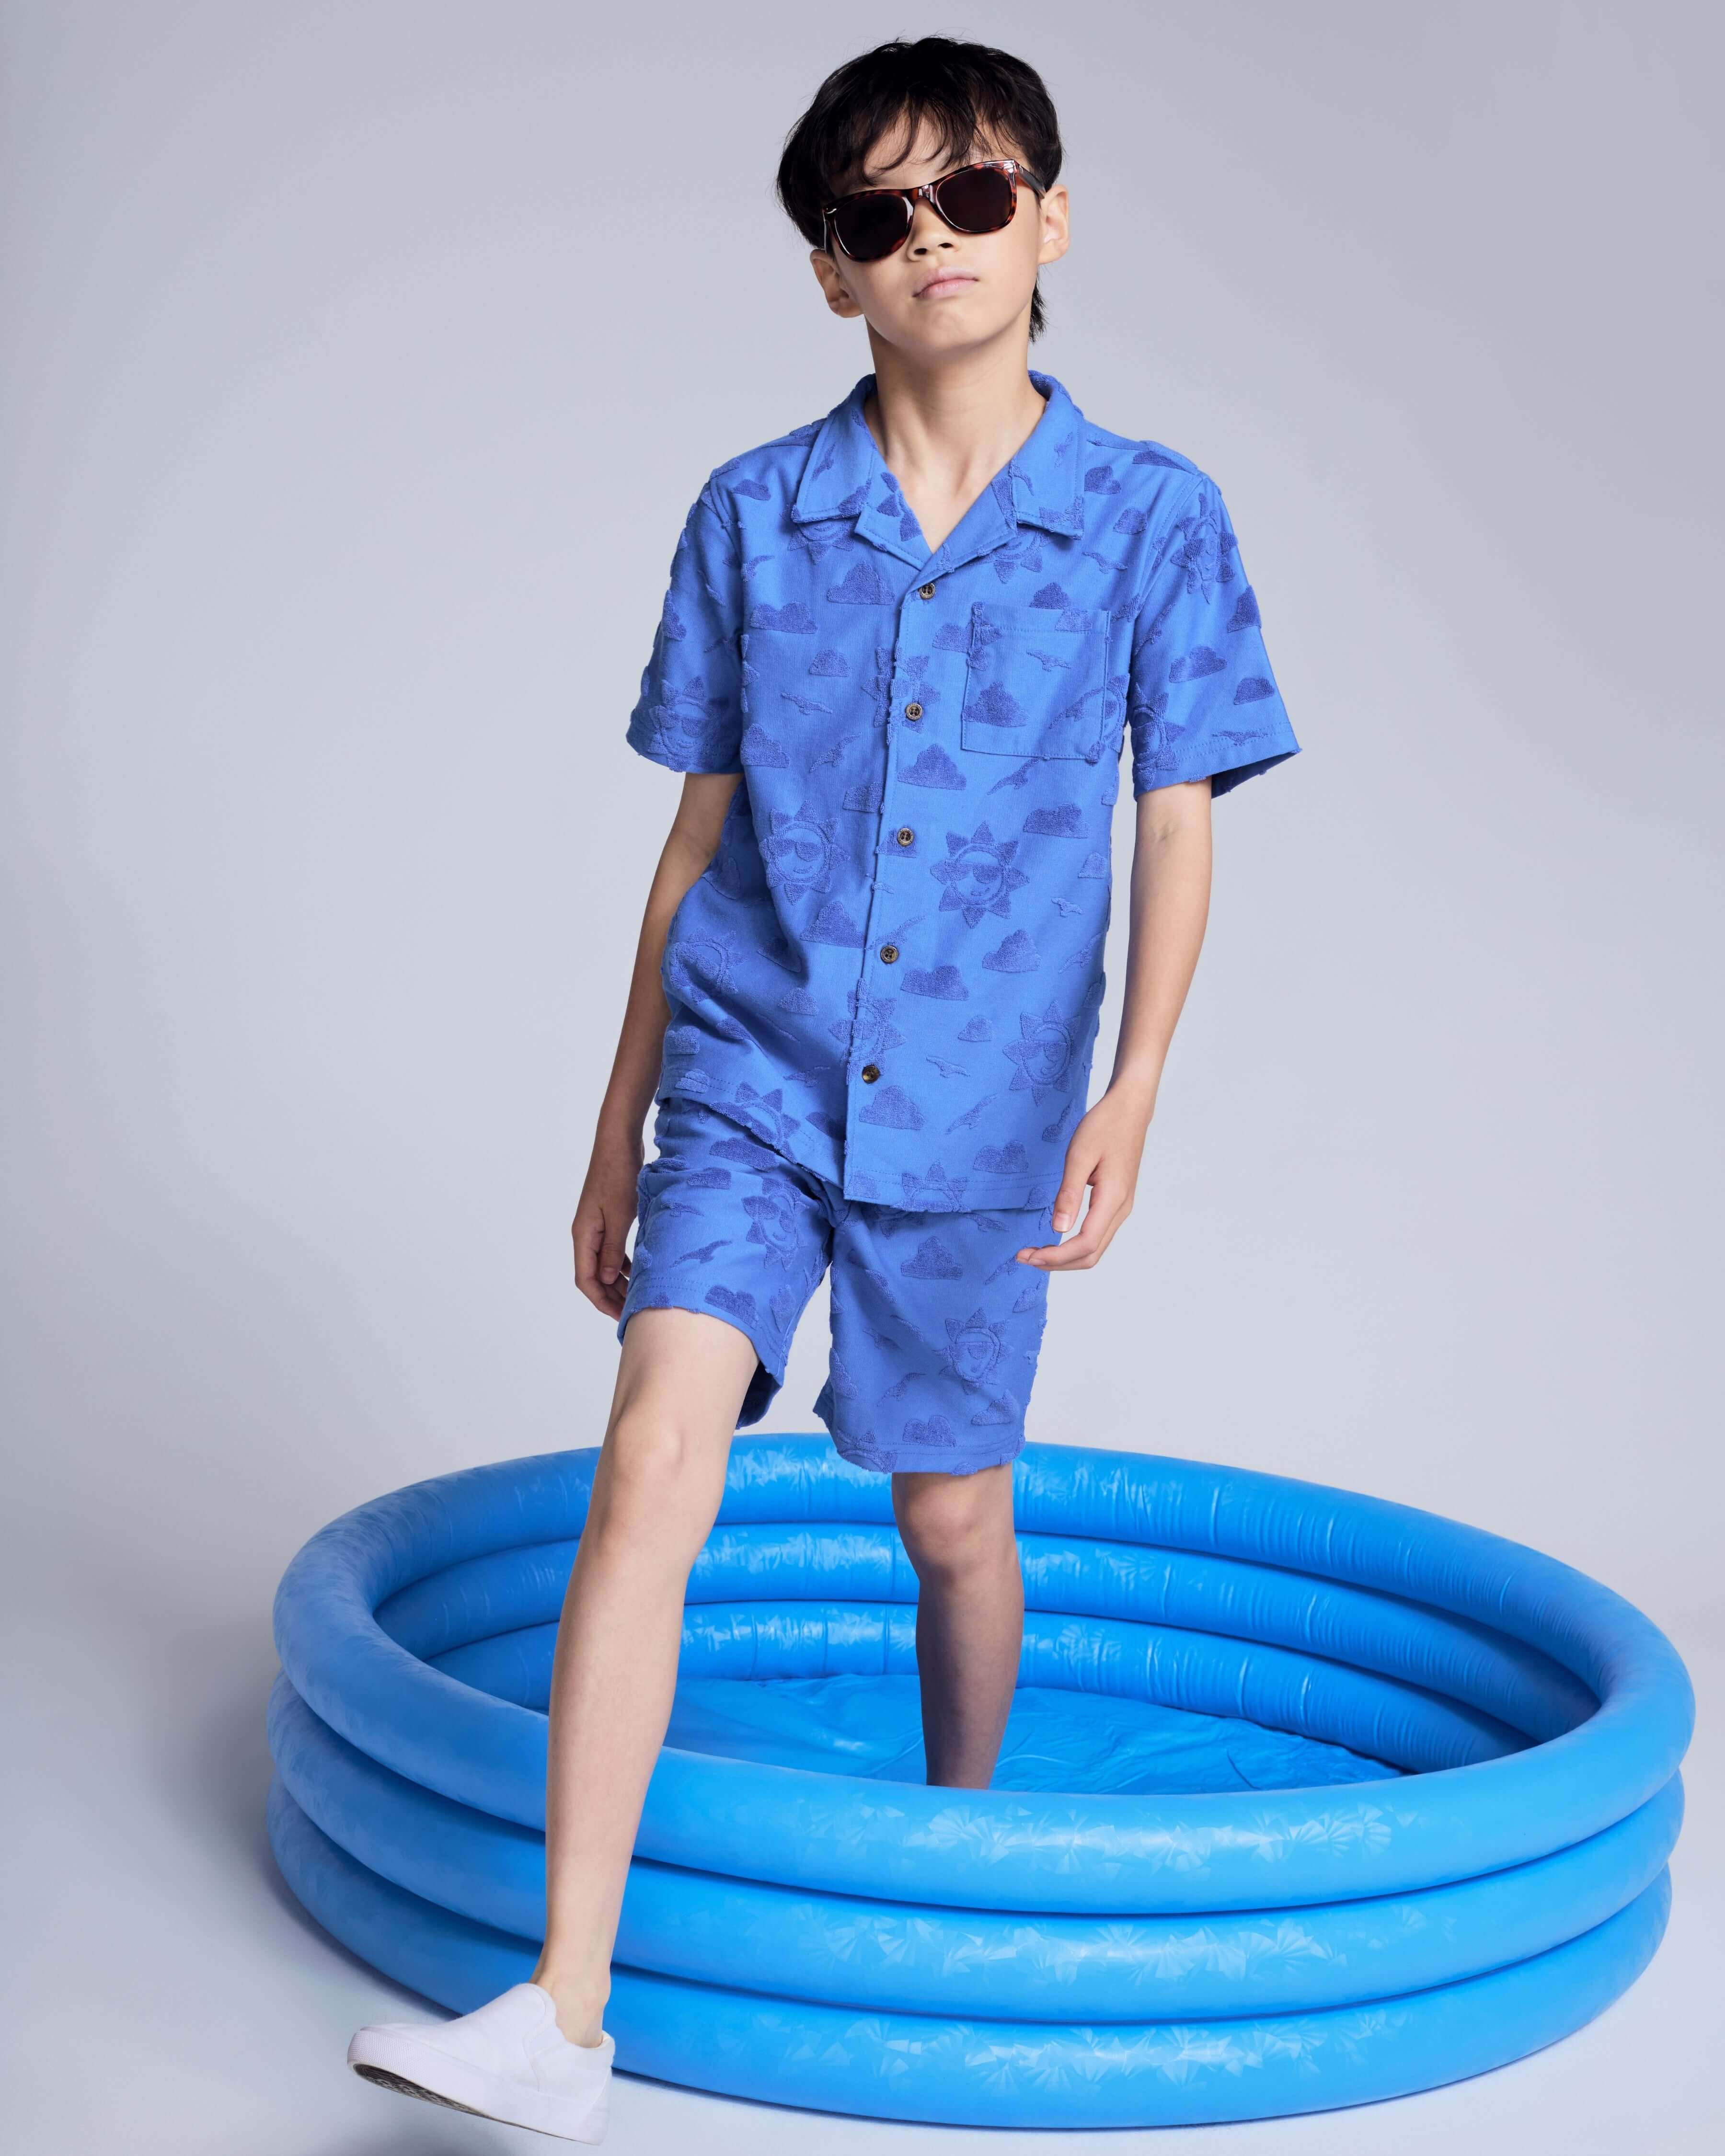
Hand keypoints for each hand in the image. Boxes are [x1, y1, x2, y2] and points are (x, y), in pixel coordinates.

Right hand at [571, 1134, 644, 1318]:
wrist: (618, 1143)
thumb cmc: (617, 1175)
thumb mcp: (619, 1216)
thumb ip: (611, 1249)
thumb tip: (606, 1279)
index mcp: (583, 1235)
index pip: (586, 1279)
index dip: (602, 1301)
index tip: (621, 1316)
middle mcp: (586, 1233)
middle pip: (594, 1275)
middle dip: (612, 1296)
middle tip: (634, 1312)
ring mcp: (596, 1226)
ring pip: (604, 1264)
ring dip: (618, 1281)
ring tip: (638, 1296)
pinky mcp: (608, 1219)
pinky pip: (612, 1250)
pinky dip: (622, 1263)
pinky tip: (638, 1271)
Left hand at [1015, 1090, 1151, 1270]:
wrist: (1129, 1109)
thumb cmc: (1104, 1126)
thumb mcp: (1080, 1156)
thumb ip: (1069, 1194)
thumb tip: (1058, 1228)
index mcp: (1113, 1199)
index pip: (1085, 1244)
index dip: (1056, 1256)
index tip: (1027, 1255)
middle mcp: (1121, 1209)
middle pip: (1091, 1255)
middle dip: (1057, 1263)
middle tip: (1025, 1256)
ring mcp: (1121, 1207)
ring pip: (1095, 1249)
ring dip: (1065, 1257)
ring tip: (1036, 1252)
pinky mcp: (1116, 1202)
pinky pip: (1096, 1235)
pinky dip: (1074, 1245)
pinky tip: (1056, 1239)